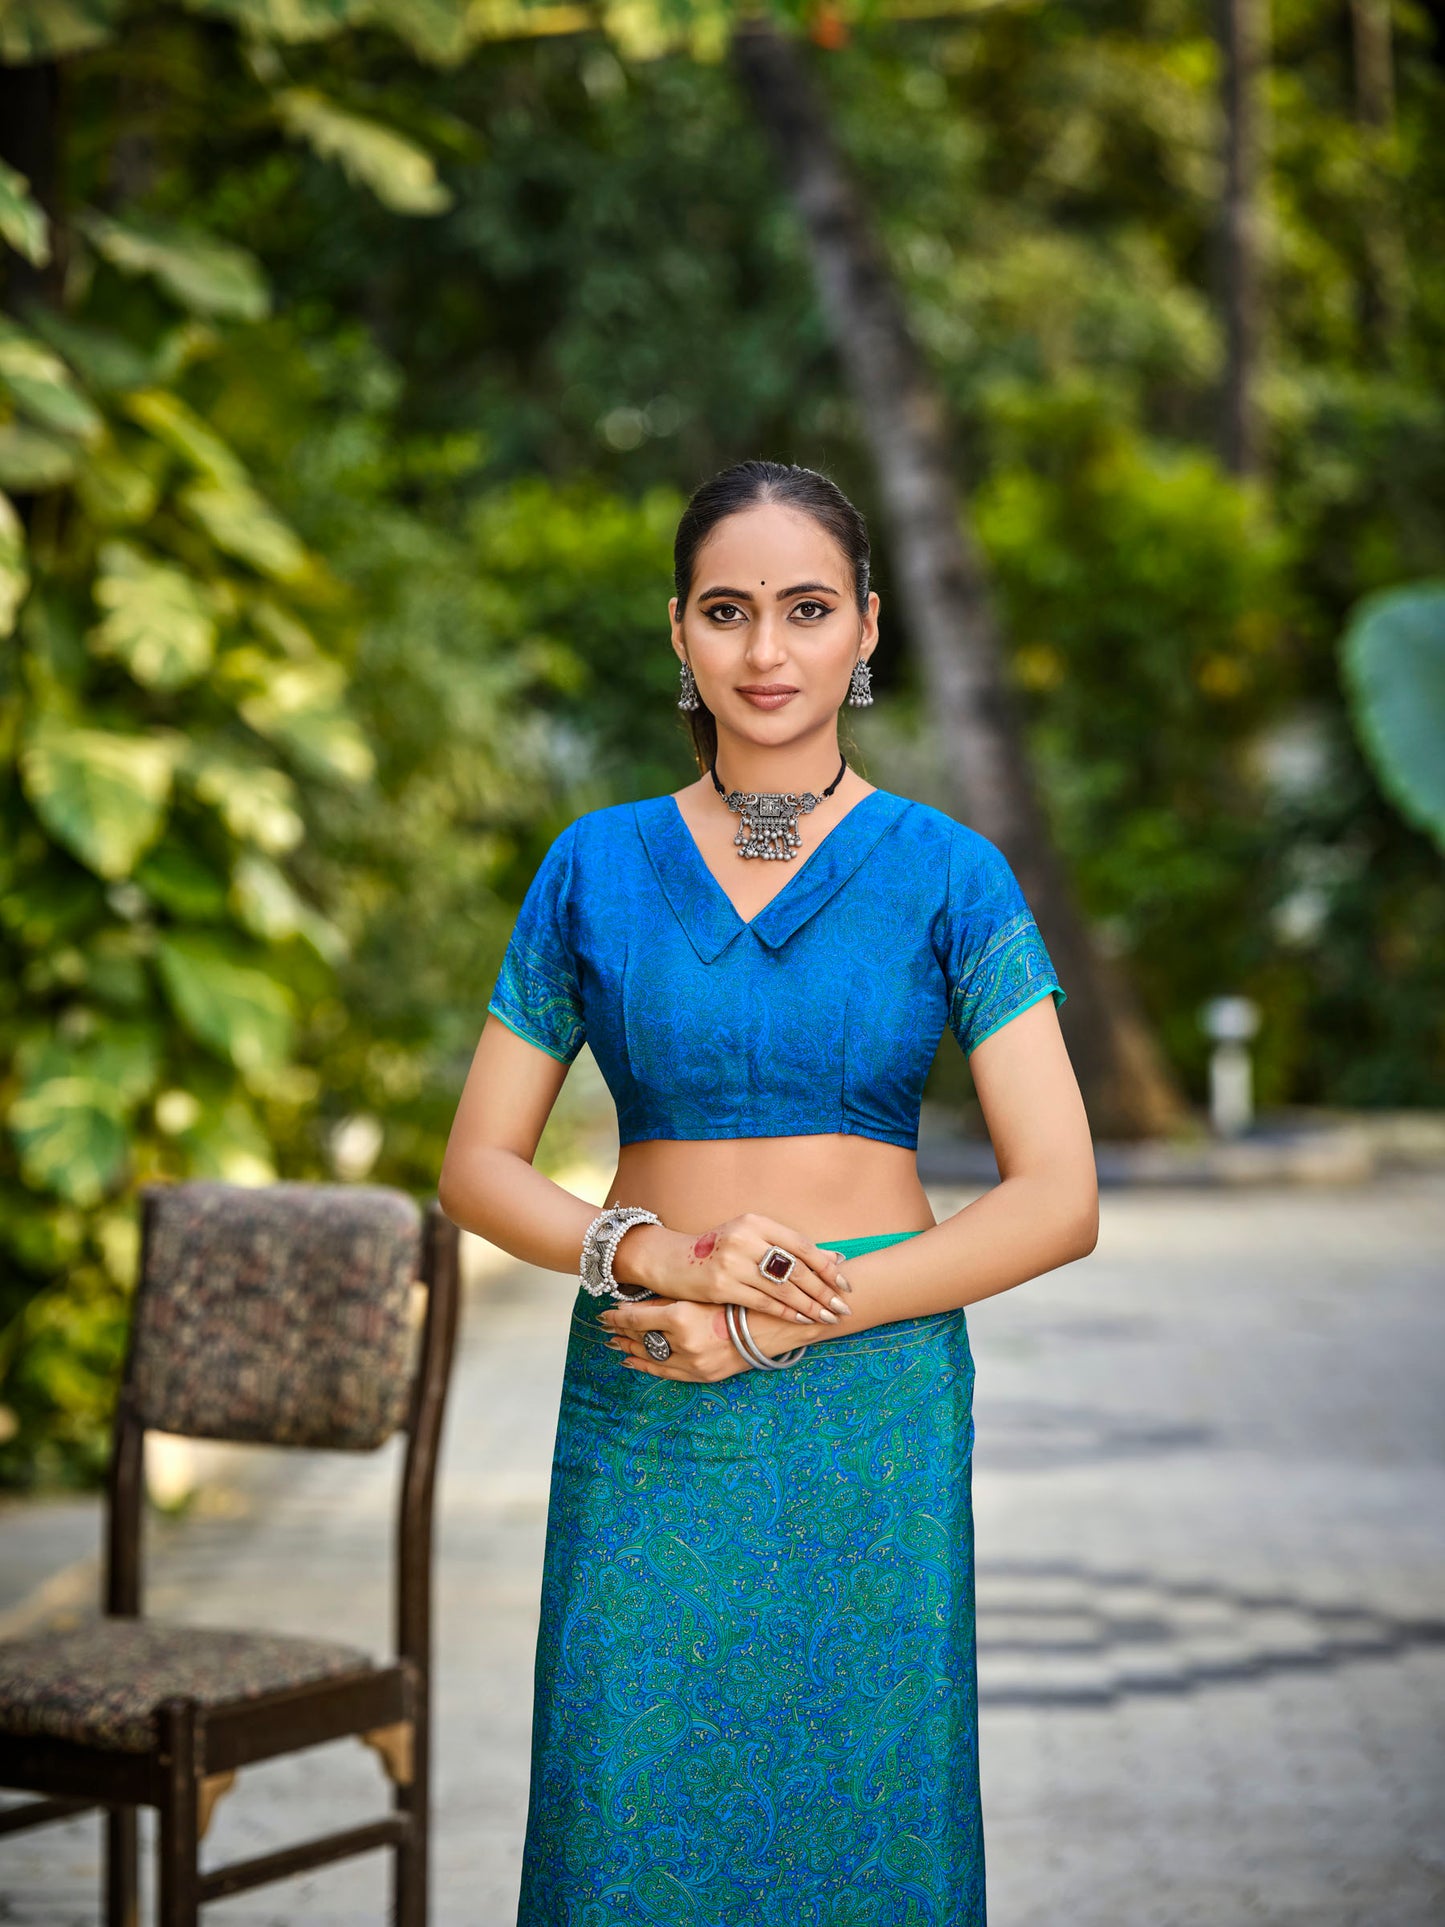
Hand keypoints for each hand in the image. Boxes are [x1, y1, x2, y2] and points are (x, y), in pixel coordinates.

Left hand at [598, 1299, 753, 1382]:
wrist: (773, 1325)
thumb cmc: (738, 1300)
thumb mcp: (699, 1292)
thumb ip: (665, 1299)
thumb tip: (634, 1305)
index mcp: (680, 1317)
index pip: (637, 1318)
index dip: (617, 1316)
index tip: (605, 1312)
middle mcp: (682, 1343)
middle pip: (641, 1338)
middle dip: (621, 1332)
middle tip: (605, 1327)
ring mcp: (692, 1363)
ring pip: (651, 1357)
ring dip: (631, 1349)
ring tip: (615, 1343)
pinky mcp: (702, 1375)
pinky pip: (666, 1373)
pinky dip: (647, 1367)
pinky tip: (633, 1361)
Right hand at [616, 1212, 852, 1325]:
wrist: (670, 1261)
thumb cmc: (717, 1251)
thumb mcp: (750, 1239)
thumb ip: (787, 1247)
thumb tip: (835, 1258)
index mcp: (754, 1221)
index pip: (800, 1244)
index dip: (825, 1265)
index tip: (844, 1282)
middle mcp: (744, 1238)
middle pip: (795, 1268)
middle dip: (823, 1290)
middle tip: (843, 1306)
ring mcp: (731, 1262)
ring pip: (782, 1288)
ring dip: (809, 1306)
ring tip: (828, 1317)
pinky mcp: (721, 1285)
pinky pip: (763, 1302)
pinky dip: (786, 1313)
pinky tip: (802, 1320)